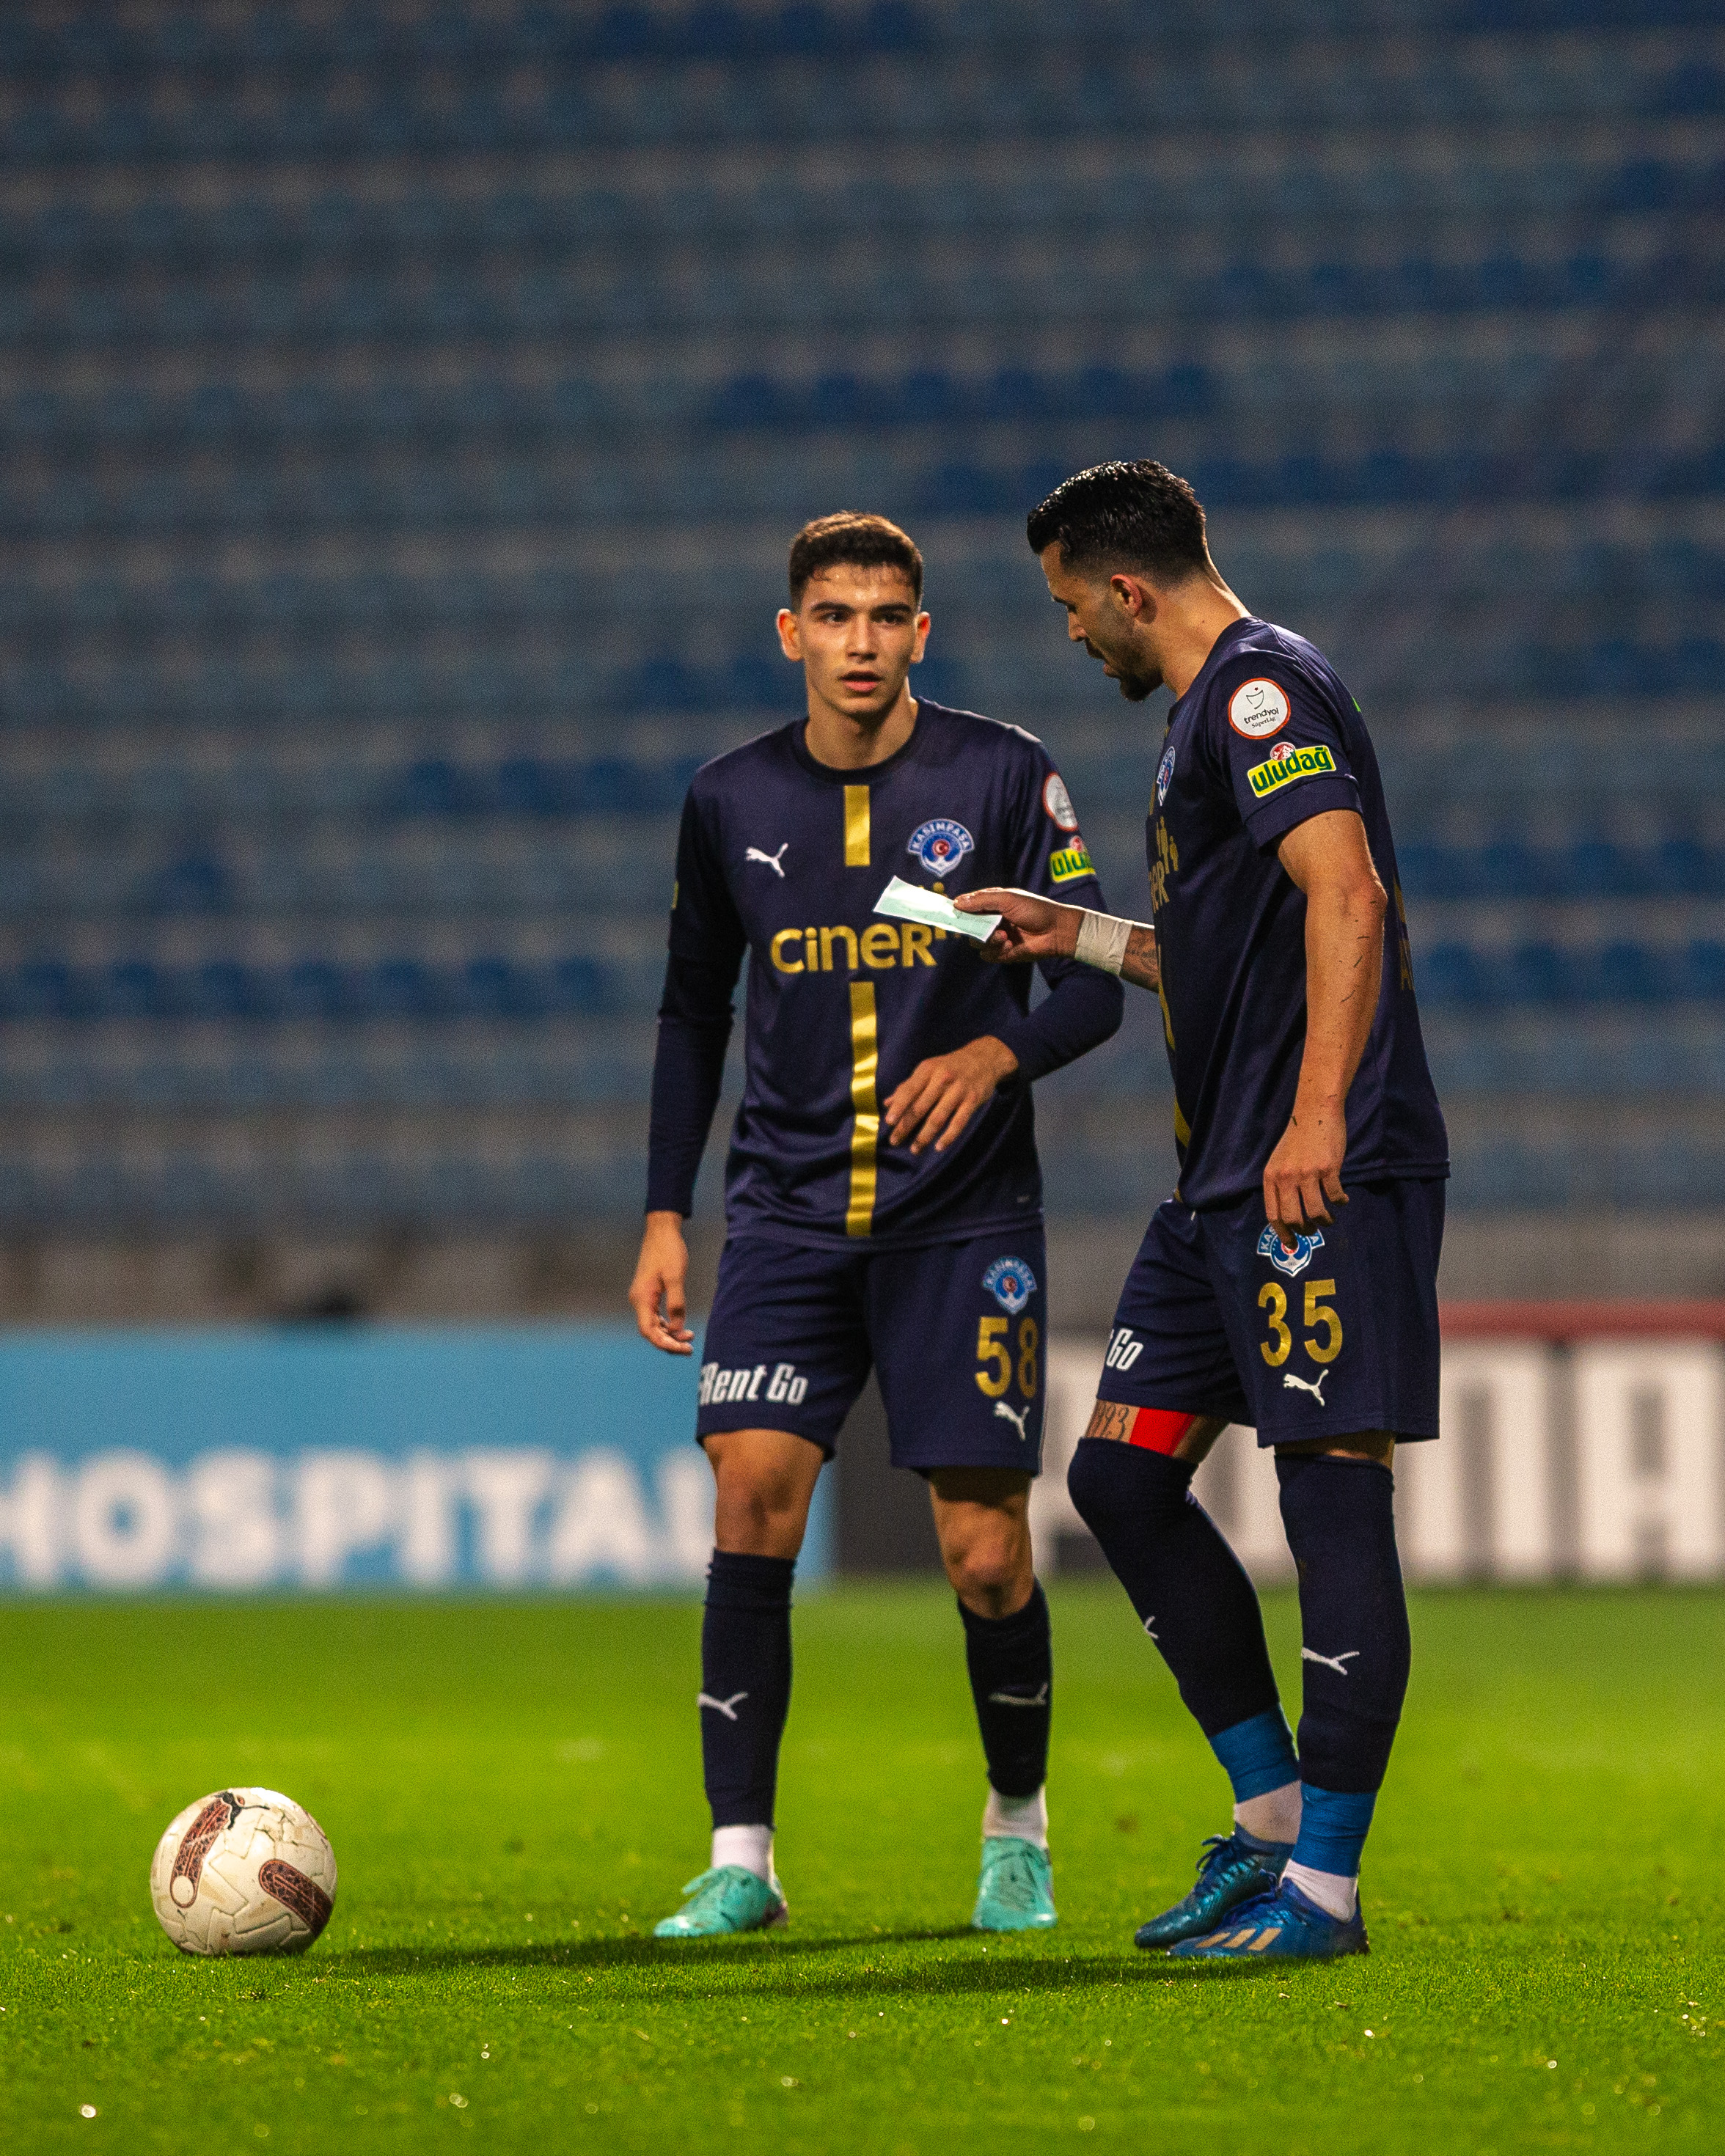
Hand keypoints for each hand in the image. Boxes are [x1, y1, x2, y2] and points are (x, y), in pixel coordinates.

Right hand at [628, 1210, 694, 1353]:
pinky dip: (667, 1324)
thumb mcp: (675, 1276)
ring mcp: (642, 1297)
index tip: (683, 1348)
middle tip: (690, 1349)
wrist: (661, 1231)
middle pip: (651, 1331)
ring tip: (689, 1339)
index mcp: (642, 1298)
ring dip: (669, 1334)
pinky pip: (655, 1316)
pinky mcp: (648, 1293)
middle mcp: (638, 1300)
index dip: (665, 1343)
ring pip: (653, 1325)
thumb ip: (676, 1302)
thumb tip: (677, 1327)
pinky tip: (680, 1326)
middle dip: (669, 1342)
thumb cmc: (668, 1250)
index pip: (649, 1331)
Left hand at [884, 1035, 1018, 1154]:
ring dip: (925, 1136)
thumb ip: (908, 1086)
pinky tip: (939, 1147)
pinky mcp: (973, 1099)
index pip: (909, 1090)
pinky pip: (959, 1121)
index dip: (898, 1107)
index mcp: (927, 1069)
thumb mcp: (928, 1069)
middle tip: (894, 1141)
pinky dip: (949, 1136)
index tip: (888, 1122)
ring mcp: (959, 1089)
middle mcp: (942, 1078)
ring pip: (938, 1117)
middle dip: (906, 1126)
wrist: (983, 1058)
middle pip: (920, 1107)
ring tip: (915, 1149)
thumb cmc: (949, 1066)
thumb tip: (886, 1103)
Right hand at [954, 887, 1080, 963]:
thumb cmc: (1035, 910)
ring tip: (1004, 936)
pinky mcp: (1003, 953)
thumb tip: (957, 902)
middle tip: (981, 927)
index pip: (969, 907)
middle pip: (969, 927)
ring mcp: (997, 938)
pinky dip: (996, 951)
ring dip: (988, 940)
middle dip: (973, 928)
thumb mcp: (1007, 899)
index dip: (959, 910)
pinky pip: (987, 955)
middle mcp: (992, 921)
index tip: (949, 912)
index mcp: (993, 905)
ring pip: (976, 942)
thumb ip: (982, 901)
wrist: (1056, 930)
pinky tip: (1010, 945)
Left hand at [1262, 1100, 1348, 1247]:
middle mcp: (1286, 1177)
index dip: (1283, 1233)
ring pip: (1316, 1212)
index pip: (1273, 1214)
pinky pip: (1335, 1196)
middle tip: (1313, 1231)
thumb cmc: (1298, 1139)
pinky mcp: (1328, 1168)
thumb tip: (1287, 1215)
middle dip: (1304, 1231)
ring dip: (1324, 1221)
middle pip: (1293, 1218)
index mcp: (1271, 1177)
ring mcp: (1307, 1173)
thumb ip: (1280, 1184)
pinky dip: (1340, 1202)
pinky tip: (1342, 1200)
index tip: (1292, 1244)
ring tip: (1329, 1219)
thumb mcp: (1280, 1162)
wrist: (1315, 1112)